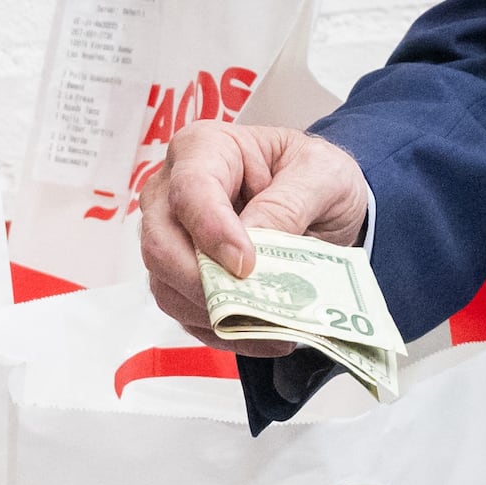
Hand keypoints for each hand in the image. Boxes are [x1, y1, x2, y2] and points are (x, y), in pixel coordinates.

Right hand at [133, 119, 372, 346]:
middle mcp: (172, 192)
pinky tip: (266, 335)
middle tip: (252, 306)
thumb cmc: (315, 175)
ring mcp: (171, 238)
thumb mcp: (324, 174)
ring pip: (166, 287)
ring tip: (272, 328)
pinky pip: (186, 315)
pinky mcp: (181, 279)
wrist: (324, 201)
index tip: (246, 265)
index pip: (190, 191)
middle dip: (204, 283)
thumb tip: (252, 244)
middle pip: (161, 245)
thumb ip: (289, 202)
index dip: (212, 232)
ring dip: (216, 315)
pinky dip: (224, 332)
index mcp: (204, 149)